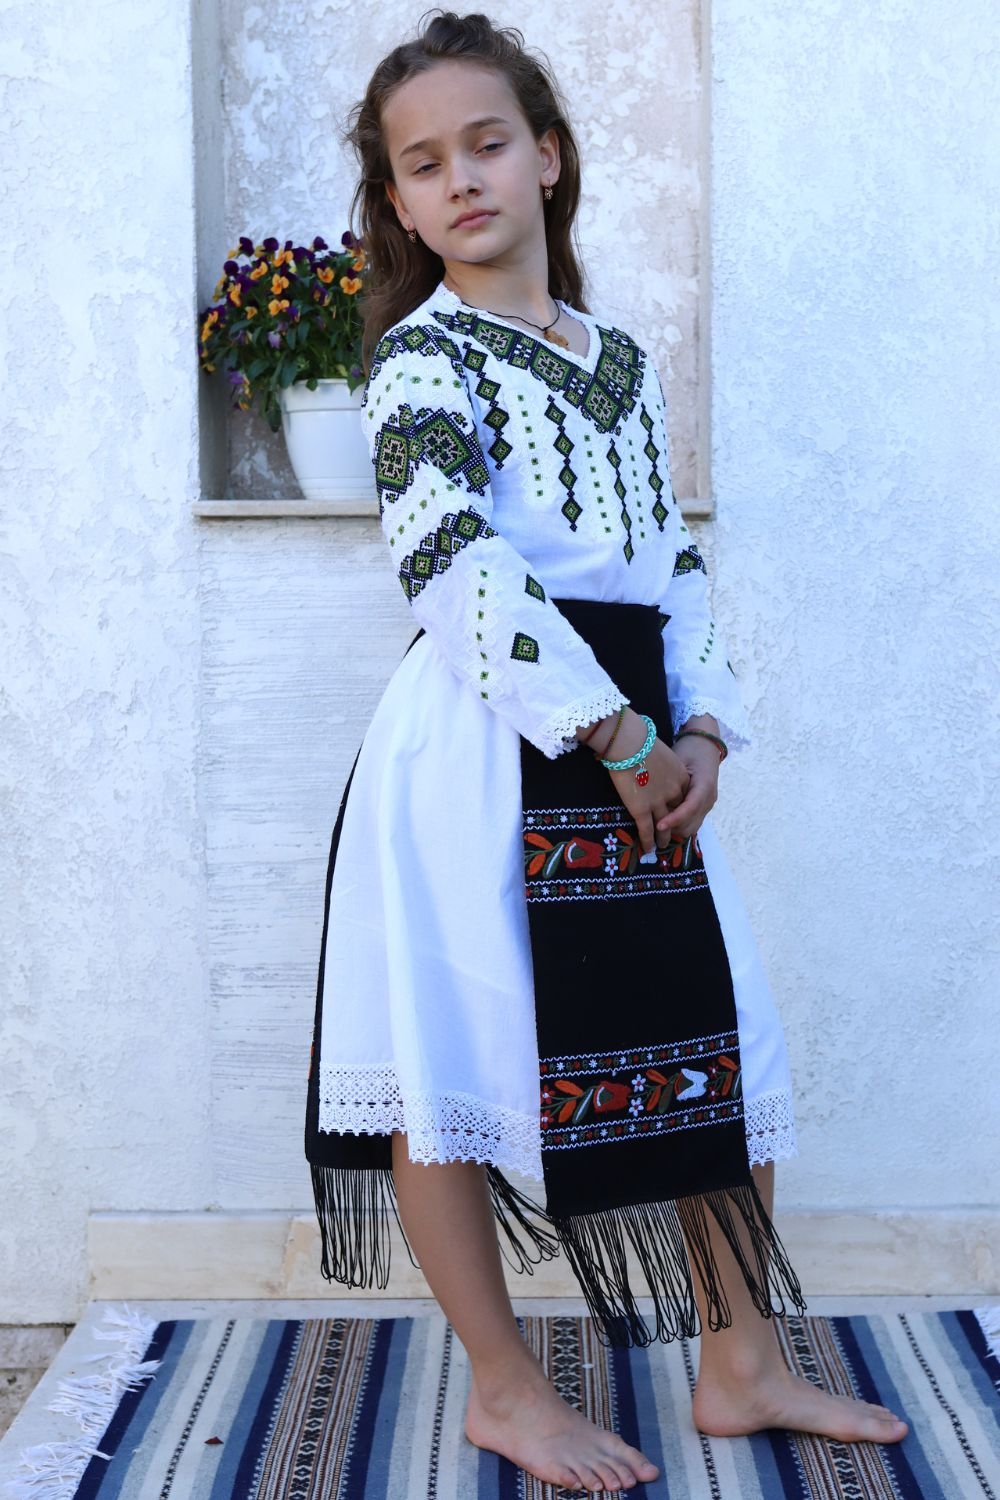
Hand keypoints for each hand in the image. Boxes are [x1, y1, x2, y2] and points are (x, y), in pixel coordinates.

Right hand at [599, 709, 691, 854]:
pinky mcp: (641, 809)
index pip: (687, 798)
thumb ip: (662, 763)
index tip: (679, 815)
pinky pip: (646, 830)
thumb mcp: (661, 751)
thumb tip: (652, 763)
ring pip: (664, 827)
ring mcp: (658, 803)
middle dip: (677, 826)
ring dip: (663, 838)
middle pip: (678, 815)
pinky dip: (647, 841)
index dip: (683, 808)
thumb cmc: (641, 739)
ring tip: (661, 846)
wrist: (629, 742)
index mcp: (681, 777)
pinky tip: (647, 849)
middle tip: (674, 834)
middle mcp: (674, 792)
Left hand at [654, 733, 719, 840]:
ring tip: (656, 822)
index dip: (674, 819)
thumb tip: (650, 795)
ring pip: (691, 828)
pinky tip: (664, 818)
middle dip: (672, 828)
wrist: (705, 746)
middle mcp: (709, 798)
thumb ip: (669, 780)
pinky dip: (678, 824)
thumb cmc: (688, 750)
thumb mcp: (678, 760)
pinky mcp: (703, 808)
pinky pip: (691, 823)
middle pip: (690, 823)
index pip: (690, 808)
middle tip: (651, 825)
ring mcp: (708, 805)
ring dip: (674, 828)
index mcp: (705, 785)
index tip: (658, 826)